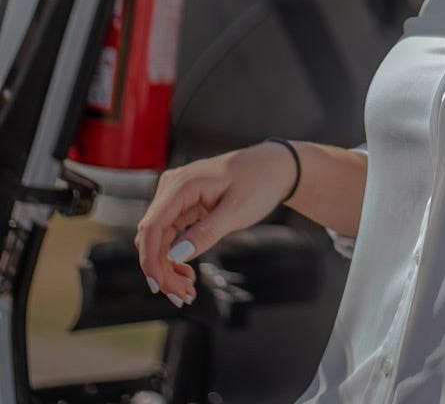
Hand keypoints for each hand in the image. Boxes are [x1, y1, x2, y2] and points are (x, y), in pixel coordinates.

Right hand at [134, 141, 296, 306]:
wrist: (275, 166)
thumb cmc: (260, 182)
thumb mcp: (237, 210)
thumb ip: (206, 232)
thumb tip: (175, 256)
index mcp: (183, 184)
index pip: (152, 226)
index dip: (150, 259)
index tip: (161, 287)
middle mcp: (173, 188)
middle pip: (153, 237)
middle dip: (162, 269)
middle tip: (184, 296)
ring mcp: (176, 196)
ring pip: (159, 240)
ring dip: (168, 267)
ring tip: (188, 290)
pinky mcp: (183, 205)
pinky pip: (170, 236)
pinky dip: (176, 257)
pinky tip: (187, 273)